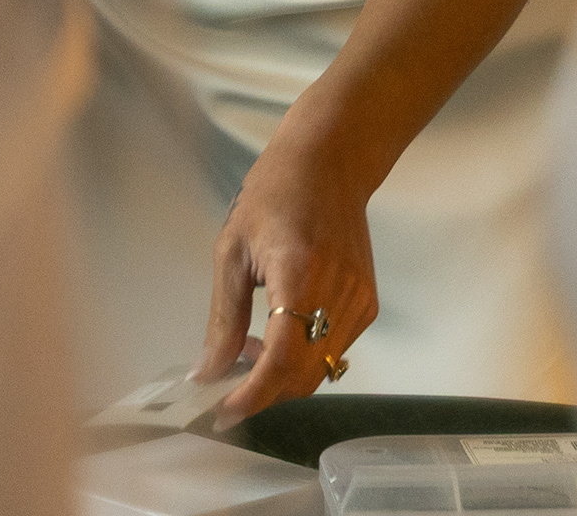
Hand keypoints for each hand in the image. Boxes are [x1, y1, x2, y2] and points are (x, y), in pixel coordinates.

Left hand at [197, 106, 379, 419]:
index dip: (252, 394)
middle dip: (261, 392)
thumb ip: (223, 317)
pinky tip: (278, 332)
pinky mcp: (368, 304)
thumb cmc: (275, 195)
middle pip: (302, 375)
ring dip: (281, 375)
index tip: (223, 411)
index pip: (280, 359)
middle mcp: (337, 293)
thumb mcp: (232, 250)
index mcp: (298, 274)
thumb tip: (208, 369)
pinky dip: (303, 356)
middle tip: (224, 383)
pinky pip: (334, 351)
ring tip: (247, 348)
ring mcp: (359, 301)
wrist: (329, 165)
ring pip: (319, 370)